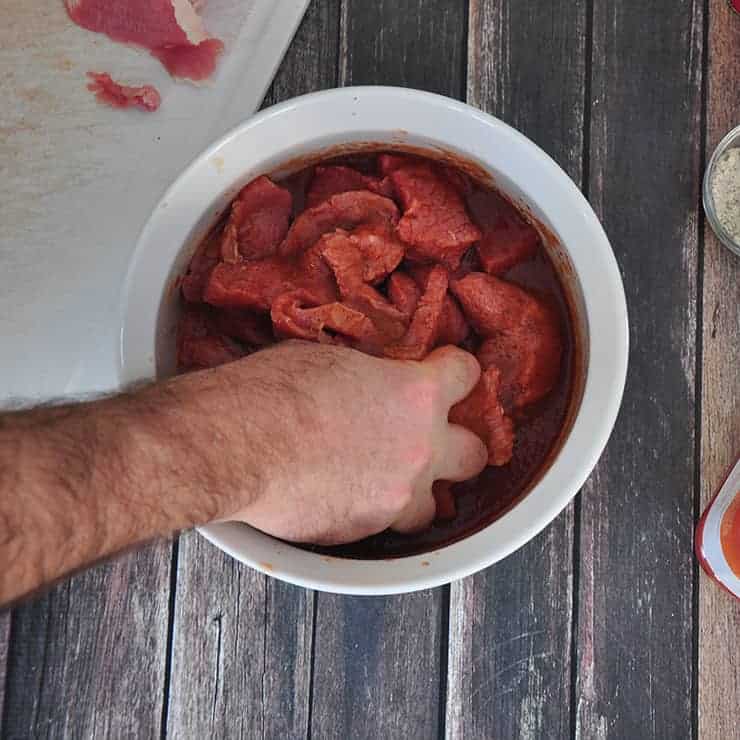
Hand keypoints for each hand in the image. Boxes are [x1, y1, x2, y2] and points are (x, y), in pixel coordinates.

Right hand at [178, 341, 486, 544]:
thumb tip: (370, 380)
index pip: (466, 375)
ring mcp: (398, 494)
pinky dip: (373, 511)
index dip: (455, 371)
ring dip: (417, 492)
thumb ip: (370, 374)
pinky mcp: (368, 529)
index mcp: (417, 393)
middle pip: (474, 453)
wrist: (238, 444)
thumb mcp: (332, 360)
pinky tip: (344, 496)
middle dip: (456, 445)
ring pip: (434, 504)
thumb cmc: (275, 390)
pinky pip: (386, 524)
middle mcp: (421, 447)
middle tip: (426, 439)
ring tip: (385, 481)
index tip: (444, 372)